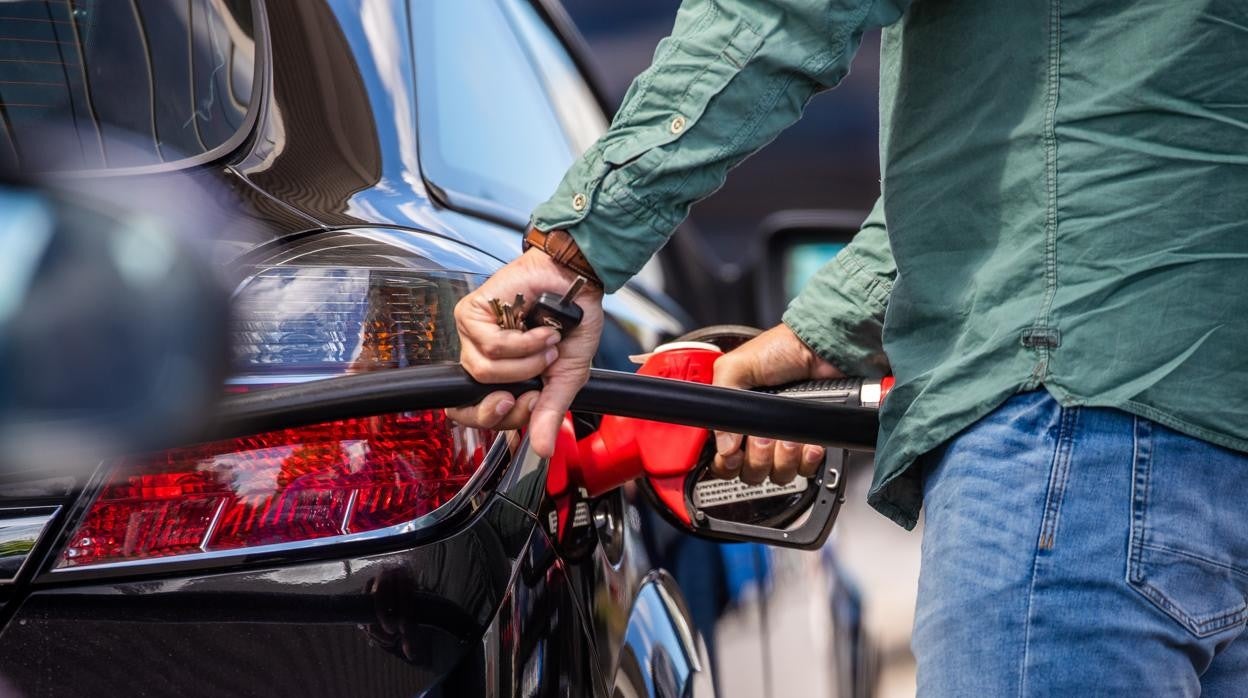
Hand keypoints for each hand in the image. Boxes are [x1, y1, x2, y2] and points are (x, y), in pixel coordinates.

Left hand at [447, 248, 603, 457]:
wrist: (577, 284)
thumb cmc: (572, 324)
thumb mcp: (566, 379)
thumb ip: (550, 413)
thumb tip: (543, 450)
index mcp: (499, 378)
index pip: (475, 414)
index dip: (496, 419)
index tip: (529, 406)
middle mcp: (481, 359)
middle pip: (472, 401)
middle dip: (508, 402)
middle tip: (535, 390)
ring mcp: (473, 336)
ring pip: (484, 372)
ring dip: (525, 363)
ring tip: (546, 344)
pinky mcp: (472, 314)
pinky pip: (490, 346)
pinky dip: (522, 343)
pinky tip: (538, 330)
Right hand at [711, 324, 843, 484]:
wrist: (823, 349)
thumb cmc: (782, 349)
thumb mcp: (736, 366)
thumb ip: (721, 402)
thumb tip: (722, 444)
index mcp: (735, 416)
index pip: (722, 457)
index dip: (726, 462)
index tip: (733, 454)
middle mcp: (757, 432)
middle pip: (749, 471)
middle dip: (757, 458)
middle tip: (763, 437)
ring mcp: (784, 439)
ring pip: (777, 473)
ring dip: (783, 457)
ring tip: (790, 437)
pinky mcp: (809, 442)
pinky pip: (805, 468)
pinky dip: (807, 458)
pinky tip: (808, 442)